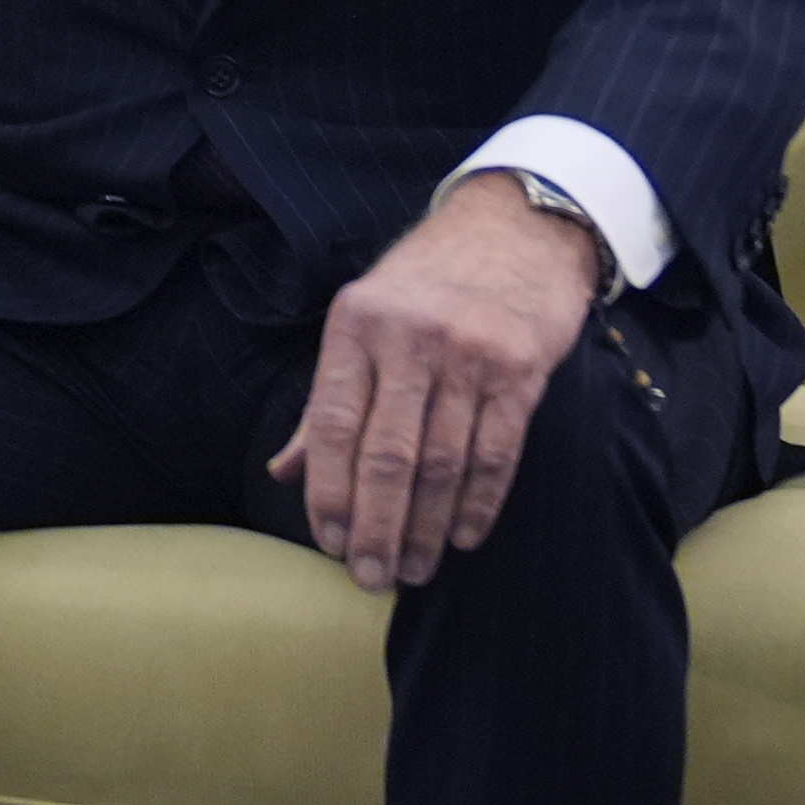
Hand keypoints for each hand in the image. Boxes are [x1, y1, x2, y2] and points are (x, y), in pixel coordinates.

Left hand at [272, 172, 603, 591]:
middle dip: (376, 527)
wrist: (516, 227)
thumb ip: (325, 400)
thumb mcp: (361, 321)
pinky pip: (497, 452)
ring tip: (414, 570)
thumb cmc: (425, 283)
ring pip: (442, 463)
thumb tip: (284, 471)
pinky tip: (462, 537)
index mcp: (355, 327)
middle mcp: (409, 341)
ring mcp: (468, 356)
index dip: (329, 492)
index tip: (329, 543)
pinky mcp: (521, 370)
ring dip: (425, 527)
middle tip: (371, 577)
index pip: (332, 426)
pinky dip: (478, 503)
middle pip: (387, 456)